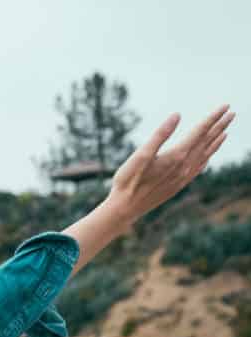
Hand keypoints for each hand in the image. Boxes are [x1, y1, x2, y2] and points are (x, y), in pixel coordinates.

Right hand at [105, 105, 233, 226]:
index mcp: (177, 155)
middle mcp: (184, 166)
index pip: (200, 132)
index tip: (226, 106)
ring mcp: (183, 176)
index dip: (213, 118)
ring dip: (216, 142)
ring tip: (226, 131)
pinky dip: (207, 158)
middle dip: (220, 126)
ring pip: (205, 155)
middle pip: (206, 141)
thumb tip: (177, 115)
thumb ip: (160, 134)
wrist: (125, 208)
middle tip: (232, 113)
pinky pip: (198, 168)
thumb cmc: (128, 180)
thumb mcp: (140, 154)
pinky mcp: (178, 185)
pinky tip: (208, 156)